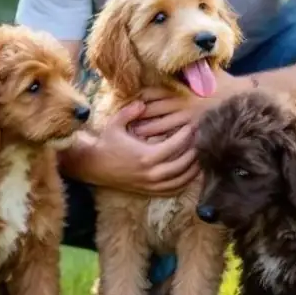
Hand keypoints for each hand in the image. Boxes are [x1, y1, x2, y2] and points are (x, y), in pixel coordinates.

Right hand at [80, 101, 200, 196]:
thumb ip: (130, 112)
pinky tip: (190, 174)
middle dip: (195, 152)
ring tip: (201, 156)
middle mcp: (151, 173)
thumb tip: (142, 103)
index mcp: (146, 156)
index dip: (187, 135)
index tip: (192, 126)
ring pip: (181, 180)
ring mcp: (151, 184)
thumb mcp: (115, 124)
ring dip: (194, 169)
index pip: (176, 145)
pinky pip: (173, 190)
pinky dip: (184, 183)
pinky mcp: (149, 191)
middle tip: (201, 140)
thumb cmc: (106, 143)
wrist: (94, 166)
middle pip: (183, 164)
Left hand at [132, 70, 248, 139]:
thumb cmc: (225, 84)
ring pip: (161, 128)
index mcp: (181, 89)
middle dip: (138, 117)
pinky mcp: (196, 131)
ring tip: (132, 138)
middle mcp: (183, 104)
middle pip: (153, 112)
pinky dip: (164, 143)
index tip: (127, 102)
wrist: (245, 98)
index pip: (153, 93)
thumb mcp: (207, 72)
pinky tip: (155, 148)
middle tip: (122, 124)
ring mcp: (189, 120)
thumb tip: (184, 58)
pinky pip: (177, 139)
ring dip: (146, 132)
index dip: (139, 98)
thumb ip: (193, 69)